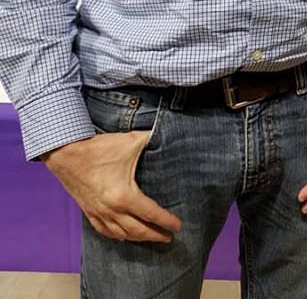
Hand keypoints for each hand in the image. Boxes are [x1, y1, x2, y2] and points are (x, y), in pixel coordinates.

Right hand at [43, 132, 181, 242]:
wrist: (66, 156)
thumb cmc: (98, 149)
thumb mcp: (130, 141)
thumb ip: (151, 138)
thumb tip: (167, 132)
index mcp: (124, 195)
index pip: (151, 213)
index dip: (166, 221)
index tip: (177, 226)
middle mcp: (111, 209)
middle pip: (138, 230)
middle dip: (155, 235)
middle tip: (168, 238)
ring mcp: (98, 213)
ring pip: (122, 234)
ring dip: (138, 238)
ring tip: (151, 238)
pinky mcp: (88, 212)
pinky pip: (104, 231)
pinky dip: (117, 236)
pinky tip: (124, 237)